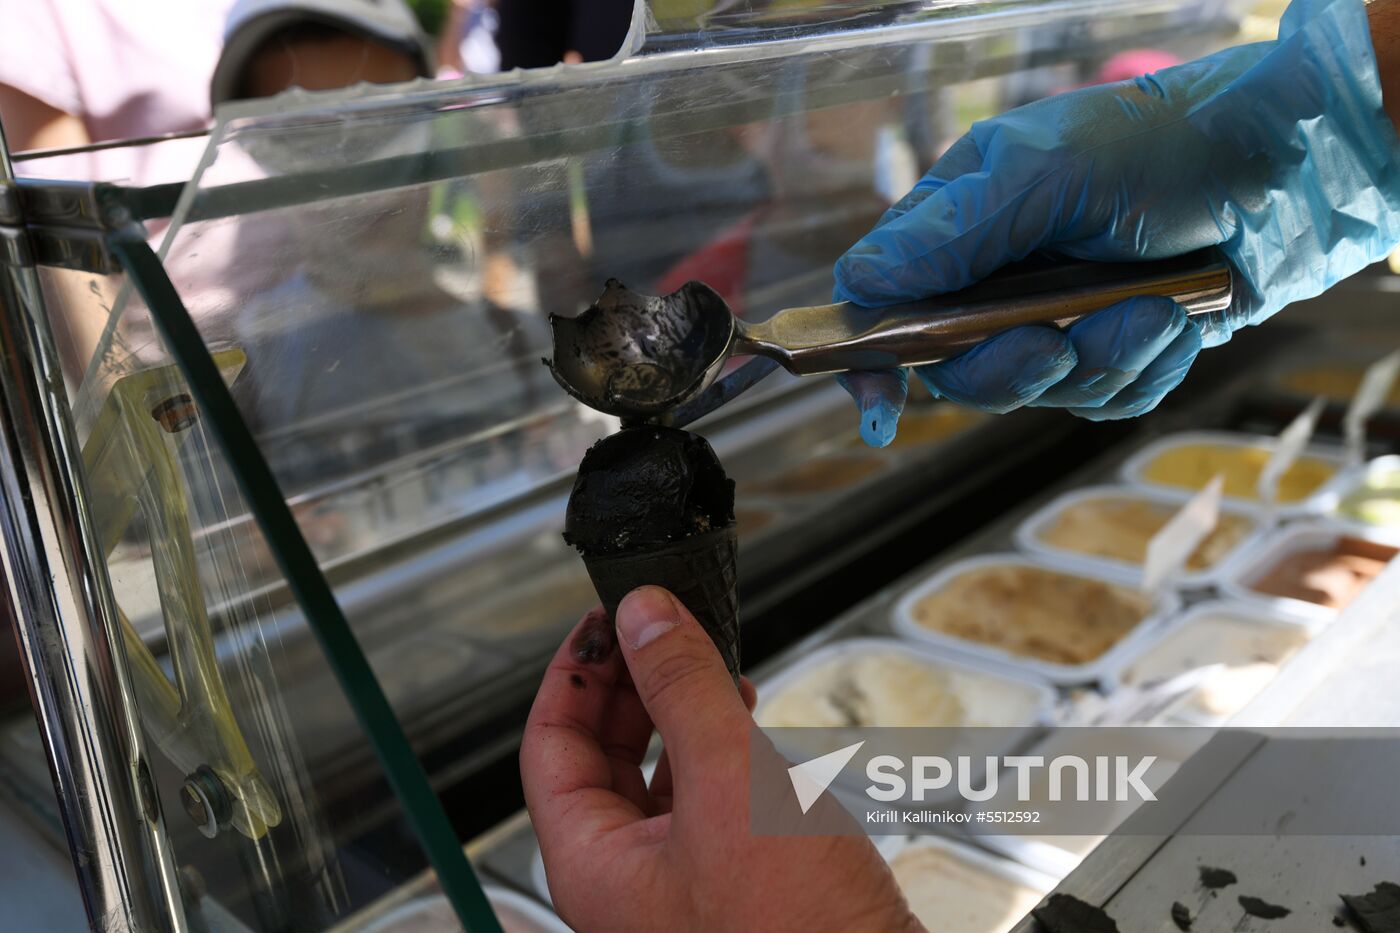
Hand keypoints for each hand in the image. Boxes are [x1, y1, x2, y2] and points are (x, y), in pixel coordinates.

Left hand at [521, 587, 918, 932]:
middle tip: (654, 628)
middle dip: (627, 685)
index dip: (574, 672)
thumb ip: (681, 691)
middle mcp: (623, 879)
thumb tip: (641, 617)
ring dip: (674, 711)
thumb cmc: (801, 926)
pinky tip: (744, 717)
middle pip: (596, 756)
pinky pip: (699, 798)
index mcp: (593, 865)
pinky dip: (714, 747)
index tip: (605, 619)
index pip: (549, 745)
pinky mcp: (727, 881)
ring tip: (705, 662)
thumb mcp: (730, 782)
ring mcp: (674, 884)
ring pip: (651, 774)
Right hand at [836, 0, 1399, 445]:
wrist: (1287, 171)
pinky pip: (1102, 399)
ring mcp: (1054, 317)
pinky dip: (1144, 371)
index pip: (882, 303)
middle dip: (1015, 368)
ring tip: (1156, 310)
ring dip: (1103, 362)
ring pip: (1039, 393)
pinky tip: (1178, 324)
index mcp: (960, 222)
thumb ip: (955, 231)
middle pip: (957, 370)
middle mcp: (996, 277)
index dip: (873, 361)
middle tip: (1060, 341)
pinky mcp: (1111, 349)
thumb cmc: (1162, 146)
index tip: (882, 410)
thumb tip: (863, 282)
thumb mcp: (1049, 172)